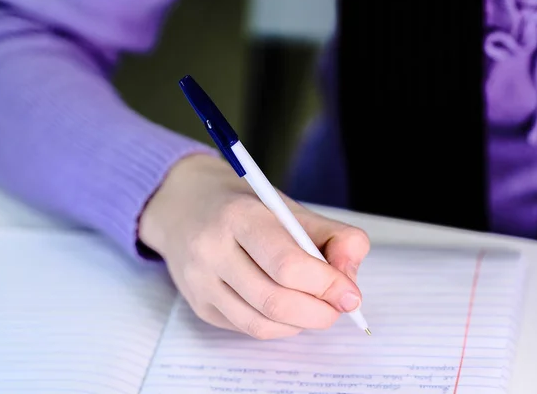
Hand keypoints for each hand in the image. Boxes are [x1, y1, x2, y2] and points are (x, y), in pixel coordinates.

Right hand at [139, 154, 369, 339]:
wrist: (186, 206)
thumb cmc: (246, 207)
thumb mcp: (290, 208)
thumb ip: (334, 238)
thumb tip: (349, 285)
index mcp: (240, 216)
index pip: (288, 264)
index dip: (326, 285)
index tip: (350, 294)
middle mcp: (212, 250)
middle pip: (275, 300)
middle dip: (319, 311)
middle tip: (338, 306)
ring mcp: (200, 282)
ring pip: (261, 324)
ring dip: (301, 323)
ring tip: (315, 306)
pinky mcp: (199, 305)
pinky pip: (248, 328)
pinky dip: (279, 326)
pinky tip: (288, 309)